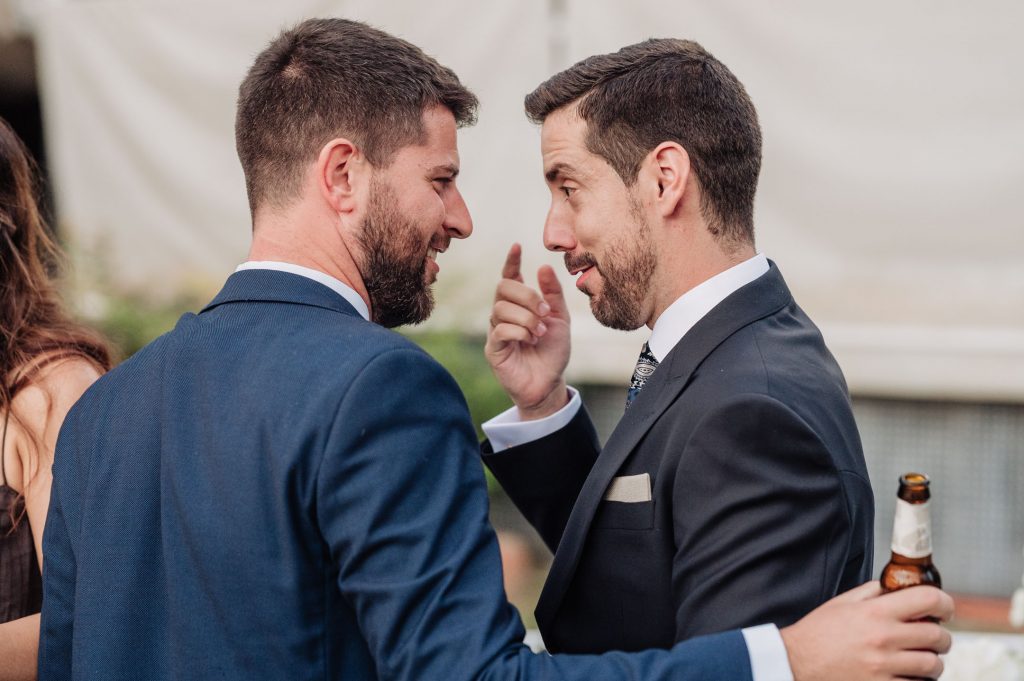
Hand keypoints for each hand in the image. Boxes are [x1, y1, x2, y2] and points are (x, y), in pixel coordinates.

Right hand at [485, 244, 570, 418]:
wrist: (550, 382)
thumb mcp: (560, 319)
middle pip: (503, 287)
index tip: (517, 246)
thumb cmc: (552, 351)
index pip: (509, 276)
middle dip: (527, 295)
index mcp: (520, 304)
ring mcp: (496, 330)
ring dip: (526, 317)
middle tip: (545, 311)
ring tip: (540, 331)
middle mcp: (504, 314)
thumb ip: (553, 294)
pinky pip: (500, 330)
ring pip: (501, 308)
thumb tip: (543, 267)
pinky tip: (531, 339)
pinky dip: (520, 331)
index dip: (511, 261)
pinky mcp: (494, 349)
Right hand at [781, 581, 953, 680]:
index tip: (945, 610)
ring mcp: (884, 666)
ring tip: (922, 659)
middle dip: (941, 637)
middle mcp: (884, 638)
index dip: (945, 603)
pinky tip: (909, 674)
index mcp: (875, 612)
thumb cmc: (818, 632)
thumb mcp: (842, 603)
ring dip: (932, 662)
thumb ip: (872, 592)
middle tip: (934, 637)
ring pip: (933, 665)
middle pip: (937, 636)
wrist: (797, 662)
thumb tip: (897, 587)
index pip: (928, 600)